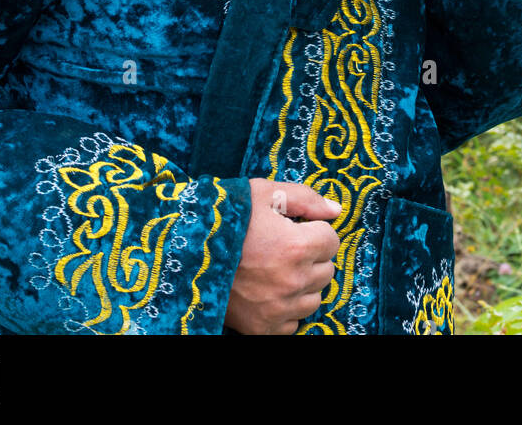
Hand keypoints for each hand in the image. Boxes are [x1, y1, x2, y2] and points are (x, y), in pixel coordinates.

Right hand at [224, 179, 340, 334]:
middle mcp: (292, 282)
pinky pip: (293, 323)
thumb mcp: (264, 194)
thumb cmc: (225, 218)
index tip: (296, 227)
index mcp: (296, 247)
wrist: (184, 250)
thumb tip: (337, 210)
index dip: (315, 230)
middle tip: (284, 246)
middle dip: (312, 256)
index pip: (331, 241)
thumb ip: (305, 199)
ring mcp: (277, 309)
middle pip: (326, 270)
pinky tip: (268, 290)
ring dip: (303, 284)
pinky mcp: (262, 328)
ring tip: (276, 268)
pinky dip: (286, 309)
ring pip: (314, 298)